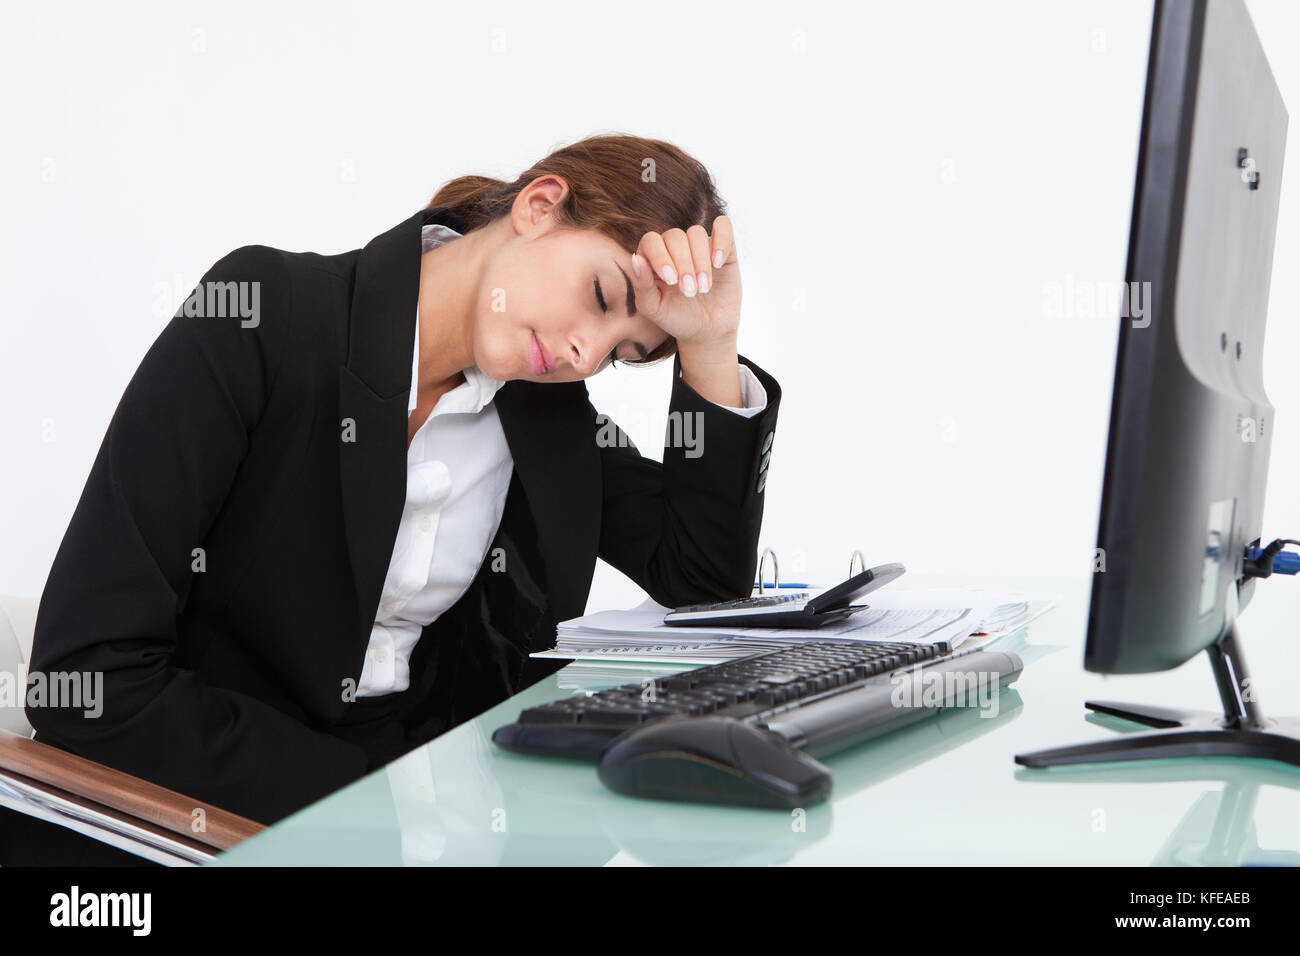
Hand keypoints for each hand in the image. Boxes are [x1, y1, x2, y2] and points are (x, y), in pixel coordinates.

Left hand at [629, 216, 740, 348]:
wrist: (708, 330)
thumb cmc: (677, 318)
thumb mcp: (654, 309)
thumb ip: (642, 285)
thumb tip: (637, 259)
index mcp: (652, 258)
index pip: (651, 240)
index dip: (660, 256)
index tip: (671, 280)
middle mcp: (674, 247)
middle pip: (675, 236)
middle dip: (683, 265)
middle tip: (689, 292)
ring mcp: (699, 245)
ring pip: (696, 232)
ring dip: (700, 260)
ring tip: (703, 287)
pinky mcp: (723, 246)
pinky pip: (723, 225)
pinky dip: (721, 239)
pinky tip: (718, 262)